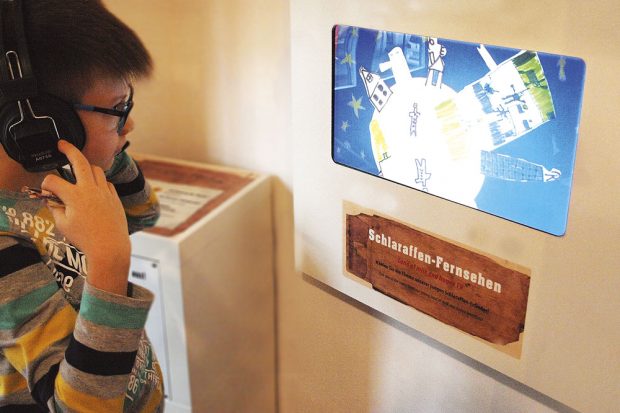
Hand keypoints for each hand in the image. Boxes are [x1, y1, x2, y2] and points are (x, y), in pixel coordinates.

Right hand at [42, 140, 130, 294]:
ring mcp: (105, 192)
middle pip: (80, 161)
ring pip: (96, 169)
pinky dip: (98, 182)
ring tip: (79, 170)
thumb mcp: (63, 225)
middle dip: (69, 149)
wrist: (110, 247)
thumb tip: (51, 198)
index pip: (53, 181)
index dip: (45, 184)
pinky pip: (106, 182)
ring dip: (86, 167)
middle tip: (62, 144)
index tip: (45, 190)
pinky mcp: (114, 197)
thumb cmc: (85, 239)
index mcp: (74, 196)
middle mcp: (90, 190)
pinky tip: (94, 188)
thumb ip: (55, 208)